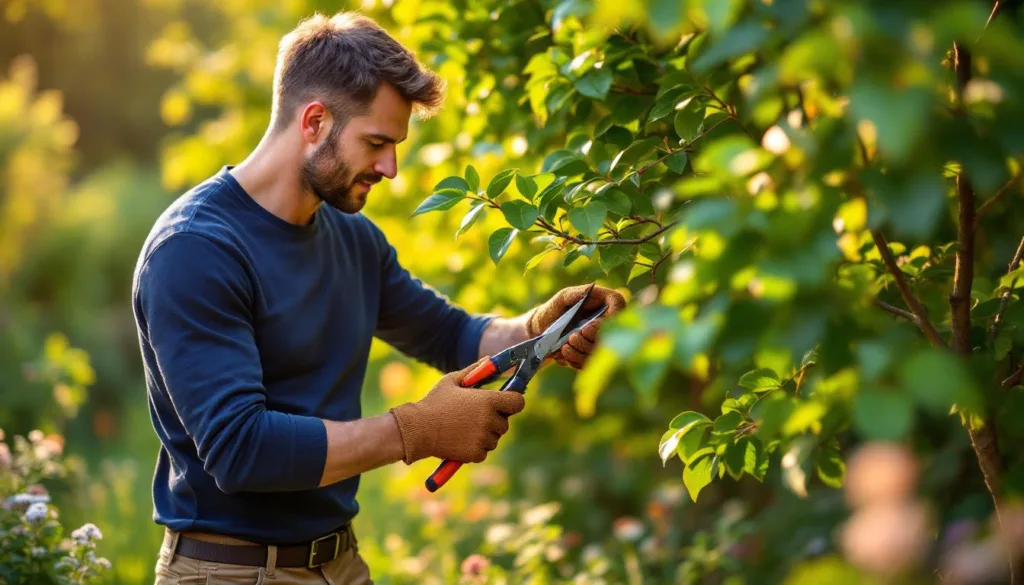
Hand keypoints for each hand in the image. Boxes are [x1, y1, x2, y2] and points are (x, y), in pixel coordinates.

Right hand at [389, 358, 525, 463]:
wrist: (417, 429)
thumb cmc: (434, 402)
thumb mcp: (452, 380)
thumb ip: (474, 370)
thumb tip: (490, 360)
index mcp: (488, 400)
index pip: (518, 402)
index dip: (512, 402)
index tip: (505, 403)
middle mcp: (490, 420)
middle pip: (505, 422)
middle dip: (494, 420)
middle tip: (475, 416)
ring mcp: (484, 438)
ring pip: (495, 438)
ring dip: (485, 434)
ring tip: (464, 428)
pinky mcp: (476, 454)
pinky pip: (484, 451)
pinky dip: (476, 448)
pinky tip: (460, 440)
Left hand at [526, 283, 626, 369]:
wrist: (543, 329)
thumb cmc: (554, 309)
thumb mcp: (561, 298)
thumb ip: (573, 294)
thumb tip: (589, 289)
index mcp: (607, 302)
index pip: (618, 310)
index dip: (606, 323)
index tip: (587, 328)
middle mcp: (609, 322)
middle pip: (610, 336)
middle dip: (589, 341)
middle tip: (572, 337)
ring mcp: (602, 339)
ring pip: (600, 352)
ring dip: (581, 353)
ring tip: (564, 347)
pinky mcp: (594, 354)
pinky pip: (591, 363)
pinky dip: (576, 361)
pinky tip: (564, 355)